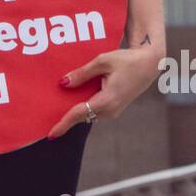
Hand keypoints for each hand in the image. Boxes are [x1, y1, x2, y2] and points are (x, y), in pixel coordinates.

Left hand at [47, 40, 162, 138]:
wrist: (150, 64)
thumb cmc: (127, 60)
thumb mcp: (102, 61)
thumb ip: (82, 74)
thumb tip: (63, 83)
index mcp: (107, 100)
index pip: (79, 113)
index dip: (63, 124)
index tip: (50, 134)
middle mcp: (110, 110)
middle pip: (81, 115)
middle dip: (65, 116)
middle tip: (45, 117)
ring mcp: (113, 111)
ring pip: (87, 112)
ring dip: (74, 108)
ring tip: (56, 102)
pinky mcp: (114, 108)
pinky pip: (94, 108)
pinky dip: (83, 104)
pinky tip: (74, 95)